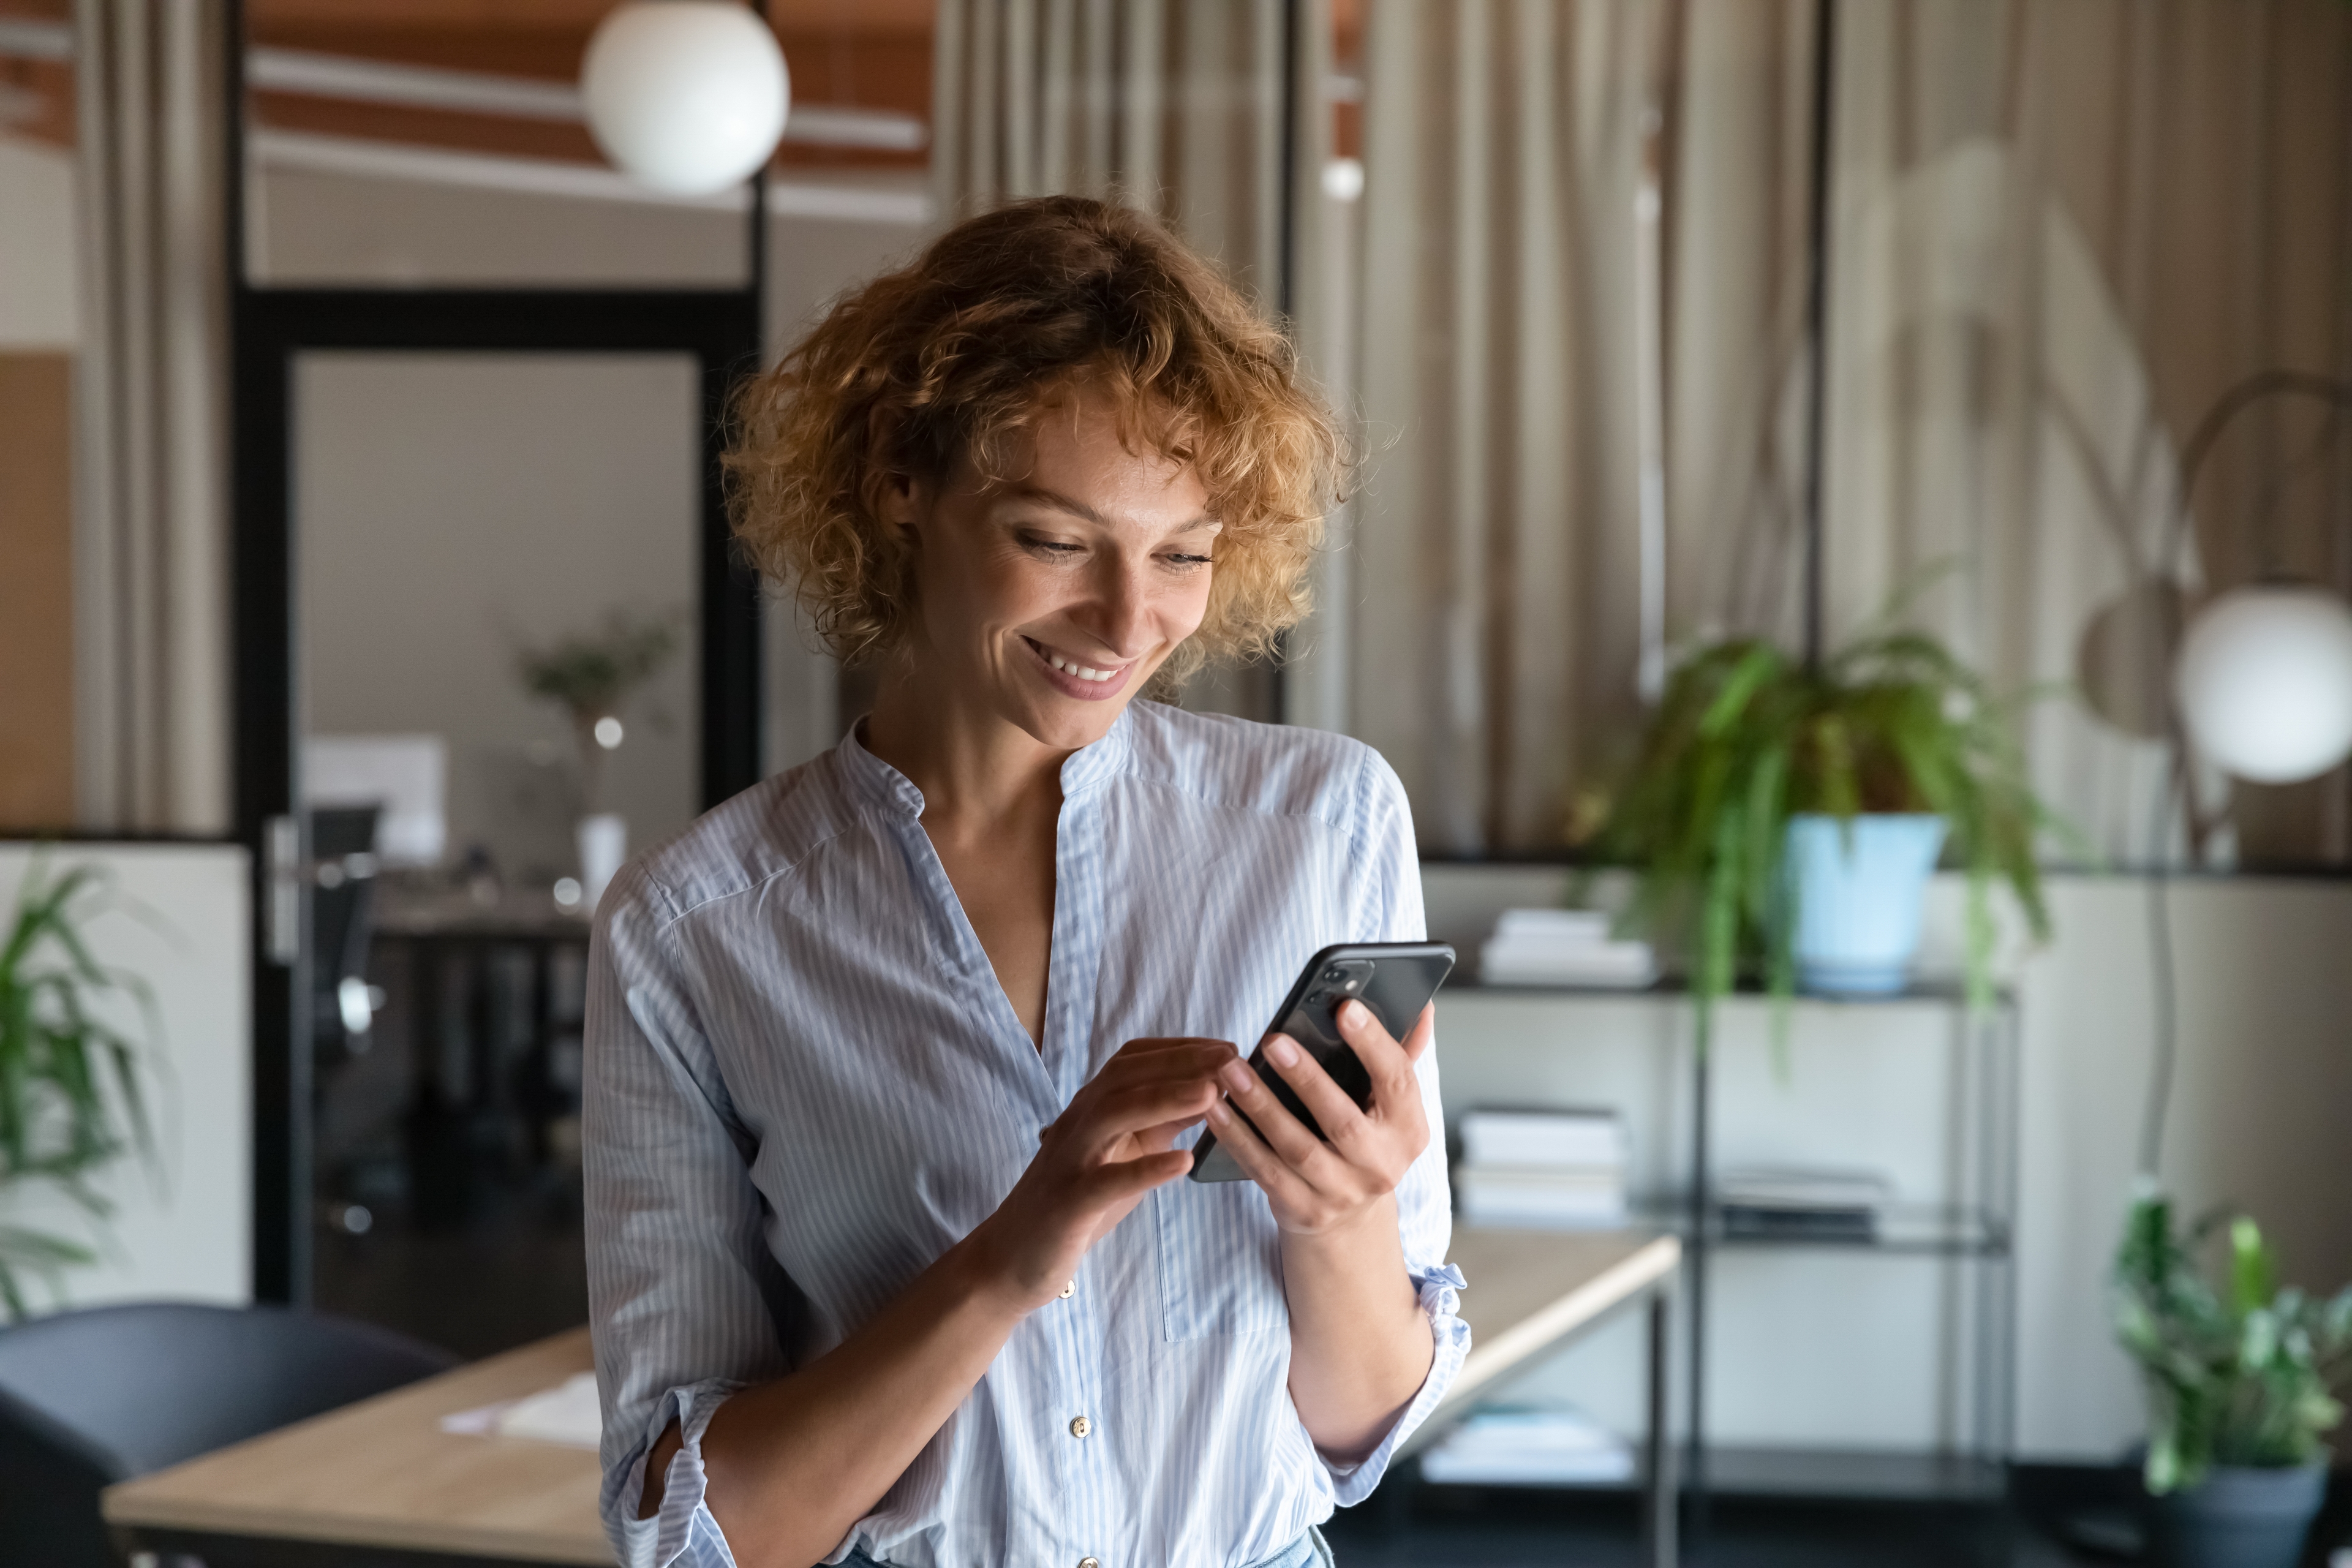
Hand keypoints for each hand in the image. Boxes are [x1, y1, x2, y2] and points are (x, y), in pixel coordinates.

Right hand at [966, 1035, 1235, 1309]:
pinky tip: (1183, 1162)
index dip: (1181, 1048)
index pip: (1133, 1060)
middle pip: (1126, 1076)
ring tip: (1213, 1092)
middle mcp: (1078, 1122)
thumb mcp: (1123, 1152)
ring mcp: (1070, 1159)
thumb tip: (1209, 1091)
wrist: (1013, 1255)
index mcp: (1091, 1108)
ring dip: (1165, 1098)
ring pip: (1114, 1114)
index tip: (1227, 1047)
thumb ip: (1158, 1122)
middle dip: (1181, 1062)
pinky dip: (1146, 1169)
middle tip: (1231, 1059)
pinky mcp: (1069, 1202)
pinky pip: (1107, 1181)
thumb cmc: (1078, 1200)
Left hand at [1205, 1001, 1433, 1237]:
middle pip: (1342, 1120)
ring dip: (1260, 1106)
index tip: (1345, 1008)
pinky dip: (1237, 1139)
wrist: (1349, 1221)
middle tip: (1273, 1040)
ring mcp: (1341, 1193)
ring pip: (1297, 1147)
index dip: (1373, 1043)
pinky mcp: (1303, 1210)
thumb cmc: (1366, 1141)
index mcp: (1408, 1129)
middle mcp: (1381, 1165)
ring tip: (1231, 1070)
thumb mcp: (1390, 1107)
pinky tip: (1216, 1109)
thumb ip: (1401, 1055)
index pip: (1397, 1080)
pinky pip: (1264, 1171)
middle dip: (1306, 1078)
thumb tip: (1422, 1006)